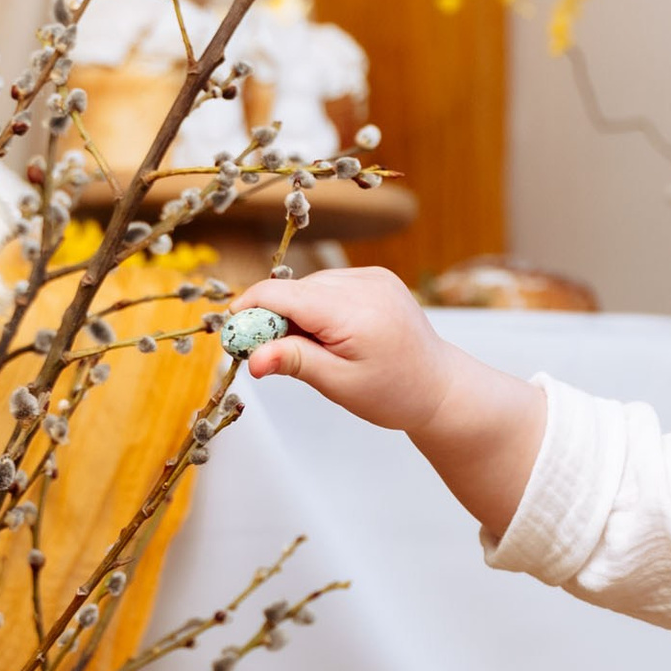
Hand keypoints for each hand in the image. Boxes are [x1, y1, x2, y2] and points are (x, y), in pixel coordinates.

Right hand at [227, 268, 458, 432]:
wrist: (439, 386)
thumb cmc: (393, 393)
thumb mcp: (339, 384)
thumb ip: (294, 362)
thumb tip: (251, 357)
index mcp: (355, 312)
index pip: (282, 295)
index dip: (249, 312)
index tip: (231, 336)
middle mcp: (365, 285)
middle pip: (293, 290)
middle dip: (272, 318)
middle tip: (268, 356)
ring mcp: (373, 276)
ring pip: (309, 286)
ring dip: (296, 313)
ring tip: (313, 350)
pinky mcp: (376, 277)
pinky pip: (329, 285)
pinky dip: (318, 306)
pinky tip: (330, 334)